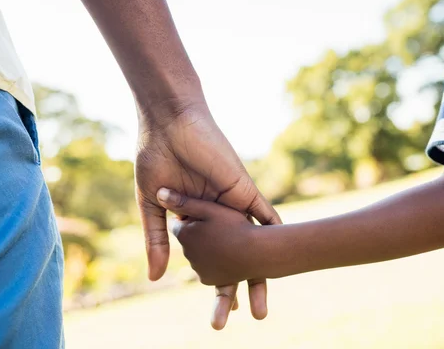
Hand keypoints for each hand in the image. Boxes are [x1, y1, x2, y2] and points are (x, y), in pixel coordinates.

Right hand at [135, 101, 280, 328]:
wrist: (169, 125)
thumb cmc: (155, 160)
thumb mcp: (153, 206)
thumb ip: (156, 240)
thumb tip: (154, 278)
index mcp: (196, 221)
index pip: (211, 259)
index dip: (216, 284)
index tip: (222, 310)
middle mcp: (218, 216)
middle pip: (235, 258)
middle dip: (239, 288)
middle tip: (249, 317)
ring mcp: (233, 204)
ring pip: (254, 243)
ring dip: (262, 271)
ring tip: (262, 307)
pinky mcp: (244, 189)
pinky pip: (265, 214)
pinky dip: (276, 232)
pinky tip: (290, 254)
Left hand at [157, 187, 262, 285]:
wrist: (259, 253)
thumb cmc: (236, 226)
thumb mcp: (210, 208)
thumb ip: (183, 202)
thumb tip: (160, 193)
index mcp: (184, 233)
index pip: (178, 223)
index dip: (191, 217)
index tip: (205, 214)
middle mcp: (186, 253)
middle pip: (188, 239)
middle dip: (197, 234)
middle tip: (218, 226)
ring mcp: (197, 268)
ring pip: (197, 254)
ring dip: (206, 248)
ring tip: (226, 240)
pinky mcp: (208, 280)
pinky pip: (206, 268)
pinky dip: (213, 262)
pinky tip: (227, 253)